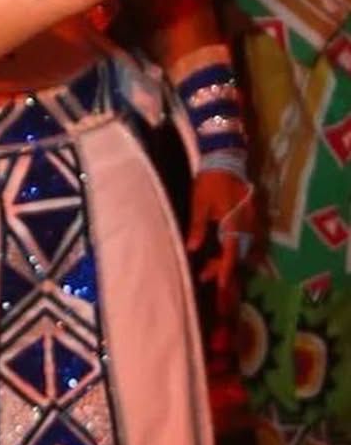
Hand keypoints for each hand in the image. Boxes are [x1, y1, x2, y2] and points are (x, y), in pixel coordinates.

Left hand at [187, 168, 255, 314]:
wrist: (226, 159)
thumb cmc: (209, 182)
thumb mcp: (199, 204)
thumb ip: (198, 227)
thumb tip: (192, 248)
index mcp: (233, 221)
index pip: (231, 252)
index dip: (226, 269)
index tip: (222, 285)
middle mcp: (247, 223)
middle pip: (239, 252)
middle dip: (224, 266)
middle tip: (205, 274)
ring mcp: (253, 218)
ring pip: (245, 246)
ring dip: (230, 257)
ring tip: (212, 265)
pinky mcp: (253, 214)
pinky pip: (249, 237)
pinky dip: (237, 247)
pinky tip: (225, 250)